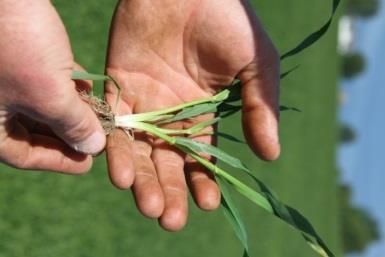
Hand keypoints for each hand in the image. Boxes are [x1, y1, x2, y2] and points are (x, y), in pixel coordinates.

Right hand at [0, 0, 105, 172]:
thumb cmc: (18, 45)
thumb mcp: (50, 94)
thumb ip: (73, 125)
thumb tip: (93, 148)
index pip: (23, 155)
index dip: (60, 161)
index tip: (89, 162)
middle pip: (32, 132)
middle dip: (68, 134)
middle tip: (98, 138)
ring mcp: (1, 82)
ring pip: (39, 107)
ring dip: (71, 111)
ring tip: (99, 115)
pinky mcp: (13, 59)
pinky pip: (39, 83)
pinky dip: (63, 87)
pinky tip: (86, 89)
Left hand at [106, 0, 279, 230]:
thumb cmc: (230, 20)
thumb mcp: (256, 65)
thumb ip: (260, 107)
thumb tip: (271, 155)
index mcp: (205, 115)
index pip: (202, 159)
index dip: (204, 181)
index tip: (207, 202)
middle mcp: (173, 116)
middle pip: (168, 163)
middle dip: (170, 192)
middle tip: (169, 220)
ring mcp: (146, 103)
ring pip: (140, 151)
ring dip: (142, 180)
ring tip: (148, 204)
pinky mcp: (120, 86)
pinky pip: (114, 123)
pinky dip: (116, 148)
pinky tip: (121, 173)